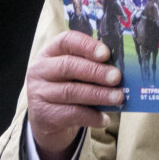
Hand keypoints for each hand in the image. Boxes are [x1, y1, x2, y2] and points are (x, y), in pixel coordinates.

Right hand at [27, 31, 123, 159]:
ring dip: (98, 94)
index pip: (66, 41)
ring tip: (118, 97)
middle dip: (96, 71)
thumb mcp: (72, 71)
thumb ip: (90, 64)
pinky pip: (71, 114)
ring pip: (71, 91)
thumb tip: (119, 67)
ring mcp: (39, 93)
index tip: (106, 53)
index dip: (87, 46)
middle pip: (68, 66)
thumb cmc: (66, 85)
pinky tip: (105, 118)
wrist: (44, 119)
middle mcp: (41, 70)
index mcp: (50, 52)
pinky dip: (91, 116)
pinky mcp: (43, 115)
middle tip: (117, 77)